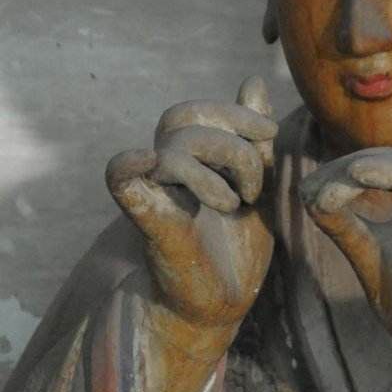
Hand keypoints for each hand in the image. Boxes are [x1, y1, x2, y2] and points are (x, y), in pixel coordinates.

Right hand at [106, 77, 275, 341]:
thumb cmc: (235, 251)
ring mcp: (155, 194)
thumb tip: (252, 81)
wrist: (217, 310)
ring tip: (236, 205)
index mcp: (191, 160)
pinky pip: (122, 181)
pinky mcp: (149, 222)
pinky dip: (129, 167)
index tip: (269, 133)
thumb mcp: (258, 187)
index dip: (237, 113)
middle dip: (233, 140)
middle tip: (255, 184)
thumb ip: (254, 140)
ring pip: (176, 147)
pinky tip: (143, 161)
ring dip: (220, 168)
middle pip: (184, 118)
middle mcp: (166, 171)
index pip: (201, 112)